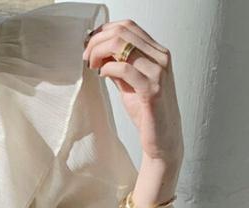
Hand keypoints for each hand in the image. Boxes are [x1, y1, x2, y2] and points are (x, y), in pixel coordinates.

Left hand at [83, 19, 183, 166]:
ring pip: (122, 46)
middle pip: (123, 32)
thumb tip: (100, 54)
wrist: (163, 141)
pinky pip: (124, 69)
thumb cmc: (147, 114)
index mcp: (157, 53)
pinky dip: (107, 69)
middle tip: (86, 57)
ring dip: (99, 53)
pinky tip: (102, 76)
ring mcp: (159, 72)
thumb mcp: (130, 85)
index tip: (88, 44)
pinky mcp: (152, 89)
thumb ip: (119, 68)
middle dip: (97, 41)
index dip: (104, 31)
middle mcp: (161, 57)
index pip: (128, 26)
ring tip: (92, 66)